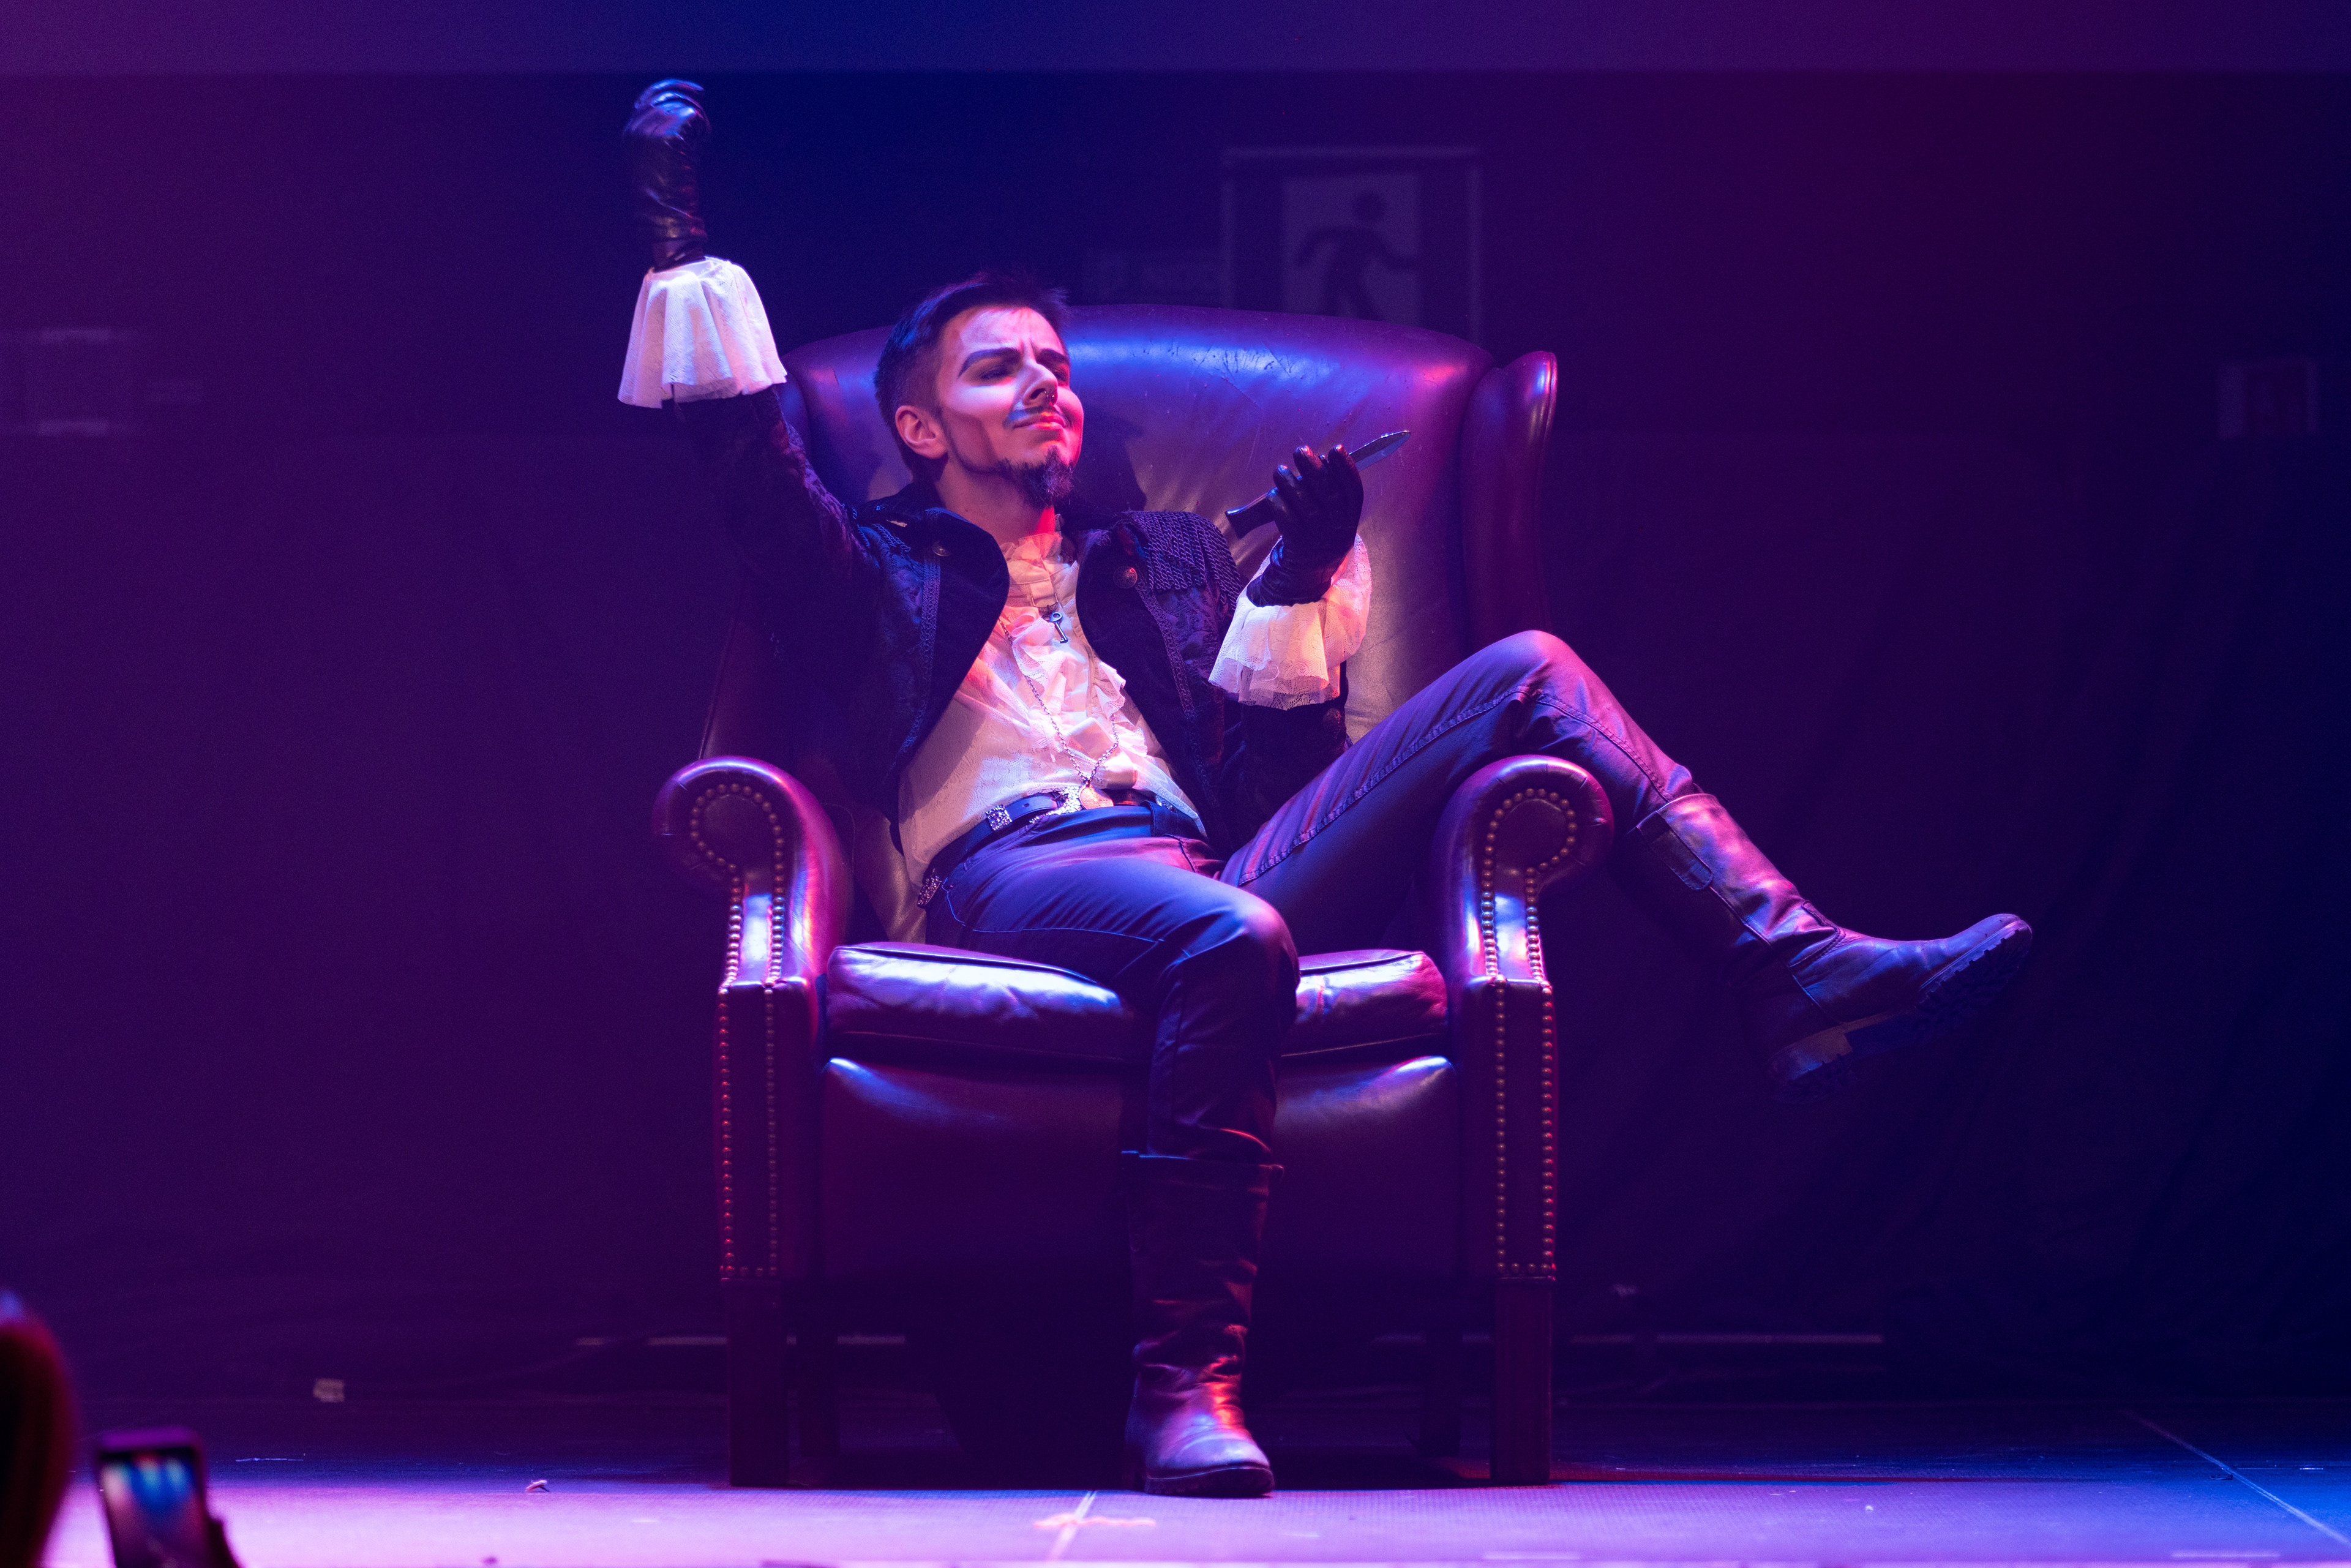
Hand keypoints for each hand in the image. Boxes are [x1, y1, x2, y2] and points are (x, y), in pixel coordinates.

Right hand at [624, 79, 710, 270]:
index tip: (693, 92)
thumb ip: (665, 136)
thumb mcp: (659, 160)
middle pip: (664, 97)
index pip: (648, 98)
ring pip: (679, 106)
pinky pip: (691, 117)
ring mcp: (650, 133)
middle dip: (684, 95)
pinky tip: (701, 141)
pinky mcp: (667, 139)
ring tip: (700, 136)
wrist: (662, 217)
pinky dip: (701, 127)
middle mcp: (636, 129)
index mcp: (629, 133)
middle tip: (700, 93)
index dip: (670, 89)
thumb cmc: (665, 195)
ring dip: (695, 117)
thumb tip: (685, 115)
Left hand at [1253, 443, 1363, 603]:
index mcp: (1349, 521)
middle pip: (1329, 494)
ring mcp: (1319, 541)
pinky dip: (1279, 506)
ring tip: (1280, 471)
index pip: (1354, 491)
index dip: (1346, 469)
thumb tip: (1317, 461)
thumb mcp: (1331, 521)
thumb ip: (1327, 495)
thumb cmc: (1315, 540)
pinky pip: (1288, 522)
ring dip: (1291, 484)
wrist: (1304, 581)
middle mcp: (1338, 531)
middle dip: (1314, 469)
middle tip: (1301, 451)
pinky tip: (1272, 496)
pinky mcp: (1299, 550)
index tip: (1335, 449)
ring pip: (1306, 506)